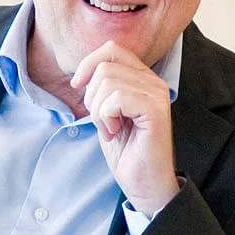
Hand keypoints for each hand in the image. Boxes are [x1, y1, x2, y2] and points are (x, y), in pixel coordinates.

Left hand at [70, 41, 179, 215]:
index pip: (112, 48)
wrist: (145, 185)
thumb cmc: (127, 152)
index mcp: (143, 78)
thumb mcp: (107, 113)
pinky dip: (106, 117)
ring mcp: (157, 94)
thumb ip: (102, 89)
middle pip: (104, 66)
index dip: (89, 64)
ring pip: (107, 81)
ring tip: (112, 129)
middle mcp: (154, 81)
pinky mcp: (156, 109)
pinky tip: (116, 132)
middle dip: (91, 97)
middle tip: (104, 122)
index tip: (78, 86)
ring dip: (98, 110)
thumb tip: (82, 73)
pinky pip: (117, 97)